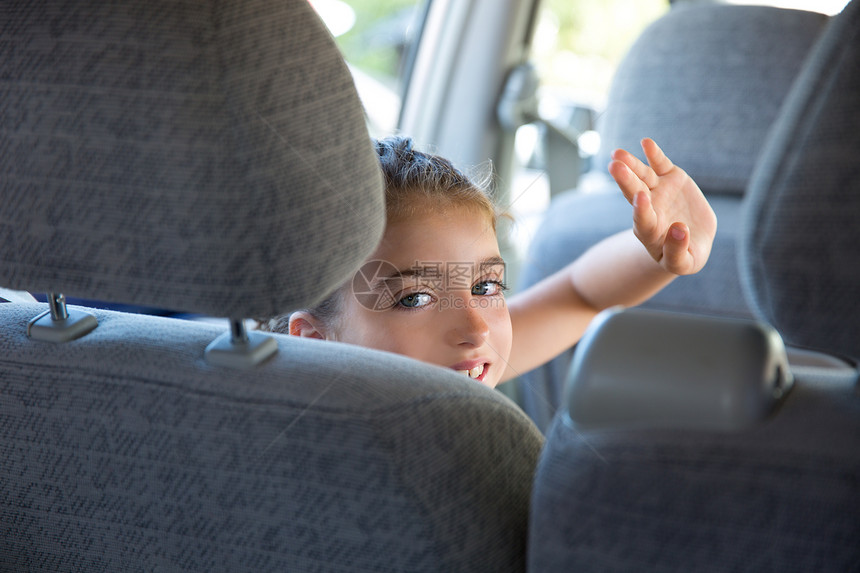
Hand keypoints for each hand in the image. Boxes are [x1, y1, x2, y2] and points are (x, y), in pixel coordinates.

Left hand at [608, 138, 716, 274]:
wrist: (691, 239)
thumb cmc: (684, 256)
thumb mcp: (684, 263)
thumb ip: (677, 251)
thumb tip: (679, 229)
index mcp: (651, 231)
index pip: (642, 220)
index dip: (641, 210)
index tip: (641, 198)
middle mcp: (650, 208)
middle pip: (635, 193)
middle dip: (625, 180)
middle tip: (614, 166)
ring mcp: (659, 191)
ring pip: (642, 176)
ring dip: (631, 164)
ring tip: (617, 153)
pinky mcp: (671, 178)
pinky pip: (659, 164)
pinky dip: (653, 153)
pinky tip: (645, 142)